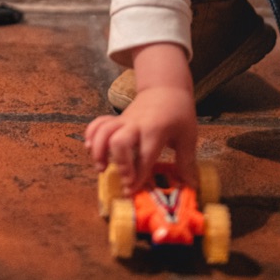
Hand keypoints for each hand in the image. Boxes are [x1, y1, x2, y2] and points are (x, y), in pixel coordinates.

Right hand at [84, 43, 196, 192]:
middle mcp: (136, 125)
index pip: (144, 155)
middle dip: (119, 164)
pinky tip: (90, 149)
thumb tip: (189, 186)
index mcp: (156, 130)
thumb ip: (186, 161)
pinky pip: (97, 123)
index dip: (138, 175)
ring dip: (98, 151)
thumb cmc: (178, 114)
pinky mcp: (116, 119)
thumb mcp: (188, 136)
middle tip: (123, 179)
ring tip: (101, 168)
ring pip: (103, 131)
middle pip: (119, 142)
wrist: (165, 89)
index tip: (132, 190)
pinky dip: (90, 135)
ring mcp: (124, 120)